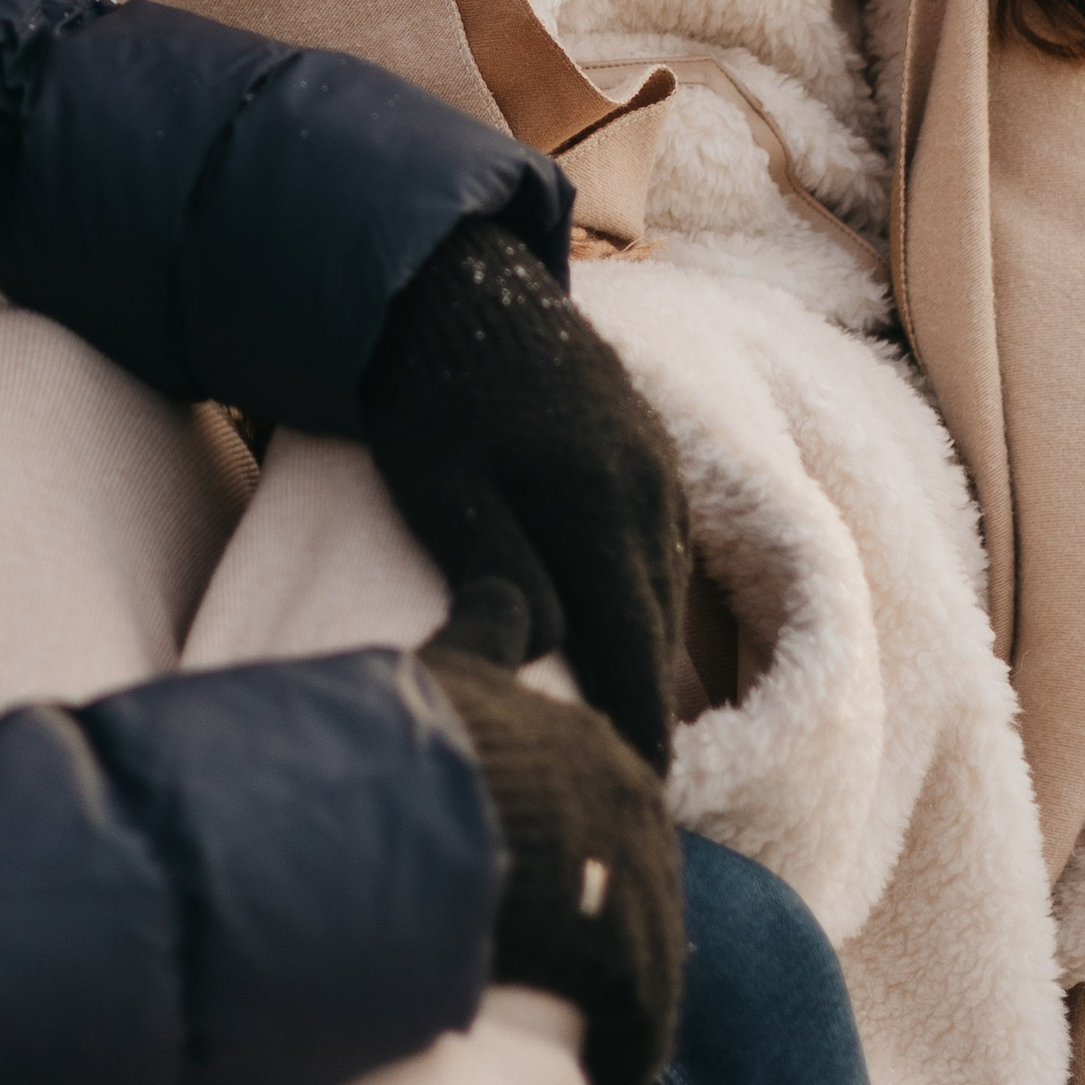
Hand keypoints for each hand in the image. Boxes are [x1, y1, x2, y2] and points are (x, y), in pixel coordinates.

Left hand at [363, 218, 689, 772]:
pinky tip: (612, 637)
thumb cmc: (424, 386)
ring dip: (643, 661)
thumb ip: (497, 568)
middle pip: (657, 634)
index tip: (628, 812)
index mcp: (600, 504)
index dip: (632, 739)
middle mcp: (647, 487)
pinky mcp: (643, 444)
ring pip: (661, 591)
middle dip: (645, 718)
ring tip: (614, 738)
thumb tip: (546, 653)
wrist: (448, 273)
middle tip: (619, 801)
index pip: (634, 654)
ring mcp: (653, 462)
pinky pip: (656, 548)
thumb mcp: (439, 482)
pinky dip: (639, 604)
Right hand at [424, 582, 683, 1084]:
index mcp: (597, 745)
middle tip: (590, 1010)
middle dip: (622, 953)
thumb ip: (486, 630)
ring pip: (648, 963)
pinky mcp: (622, 947)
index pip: (621, 825)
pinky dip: (628, 1059)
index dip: (597, 878)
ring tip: (601, 1065)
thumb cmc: (406, 731)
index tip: (575, 921)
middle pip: (643, 896)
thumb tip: (511, 589)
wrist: (398, 791)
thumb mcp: (450, 662)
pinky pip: (640, 1020)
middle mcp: (634, 802)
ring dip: (627, 1017)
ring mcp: (635, 874)